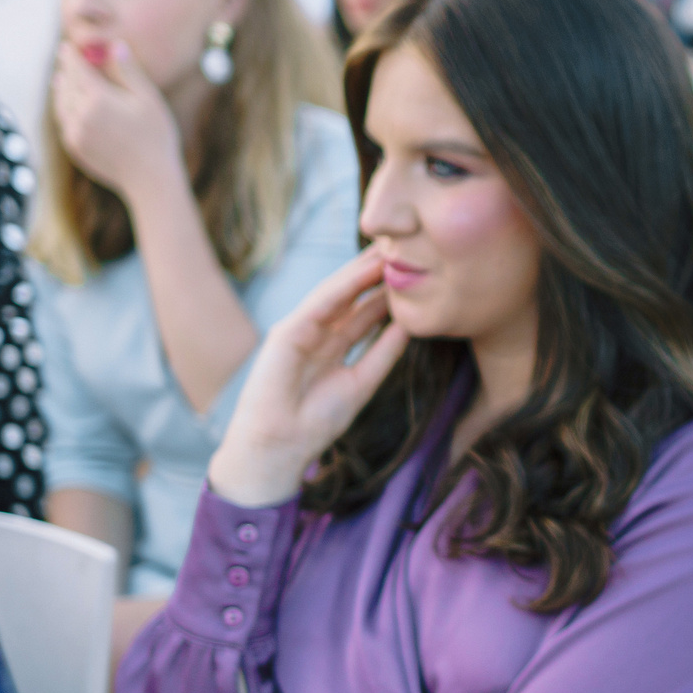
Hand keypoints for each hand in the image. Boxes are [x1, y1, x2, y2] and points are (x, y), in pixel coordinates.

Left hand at [52, 40, 186, 202]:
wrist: (150, 180)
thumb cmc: (156, 137)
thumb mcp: (148, 100)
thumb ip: (129, 72)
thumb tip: (115, 45)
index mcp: (99, 99)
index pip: (78, 70)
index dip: (72, 56)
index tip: (66, 46)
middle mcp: (81, 114)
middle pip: (67, 85)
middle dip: (67, 71)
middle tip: (65, 59)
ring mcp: (74, 132)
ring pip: (61, 104)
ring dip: (61, 89)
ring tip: (61, 80)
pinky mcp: (74, 147)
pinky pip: (64, 122)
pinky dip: (63, 109)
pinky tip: (67, 106)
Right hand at [206, 249, 410, 506]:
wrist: (280, 445)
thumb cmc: (316, 421)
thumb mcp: (361, 382)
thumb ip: (382, 354)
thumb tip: (407, 327)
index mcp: (332, 346)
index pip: (361, 311)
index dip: (384, 292)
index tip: (412, 272)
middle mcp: (316, 333)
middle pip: (350, 296)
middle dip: (374, 273)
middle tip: (403, 247)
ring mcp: (299, 330)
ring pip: (336, 294)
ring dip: (360, 272)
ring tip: (387, 250)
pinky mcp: (285, 333)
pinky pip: (318, 306)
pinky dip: (340, 288)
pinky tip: (361, 273)